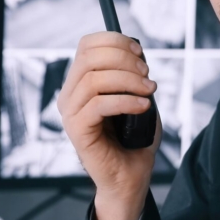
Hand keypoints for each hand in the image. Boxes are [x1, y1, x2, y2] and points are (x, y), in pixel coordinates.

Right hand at [56, 32, 159, 219]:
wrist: (129, 177)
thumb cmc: (134, 139)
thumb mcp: (137, 99)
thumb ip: (134, 76)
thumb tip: (137, 55)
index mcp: (80, 83)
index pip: (87, 46)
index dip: (114, 41)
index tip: (140, 52)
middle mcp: (69, 95)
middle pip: (89, 58)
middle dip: (124, 60)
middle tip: (147, 74)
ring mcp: (70, 113)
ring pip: (94, 79)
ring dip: (128, 80)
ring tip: (150, 91)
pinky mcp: (76, 130)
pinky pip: (98, 105)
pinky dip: (126, 101)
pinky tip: (143, 106)